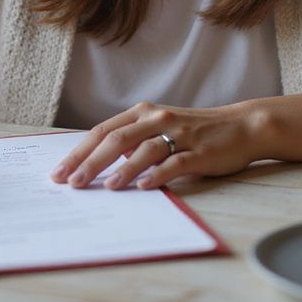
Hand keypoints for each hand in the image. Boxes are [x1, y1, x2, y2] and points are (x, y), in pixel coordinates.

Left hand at [50, 101, 264, 190]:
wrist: (242, 126)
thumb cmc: (196, 132)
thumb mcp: (160, 129)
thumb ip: (133, 142)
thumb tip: (100, 163)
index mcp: (143, 113)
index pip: (103, 131)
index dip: (79, 152)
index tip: (59, 172)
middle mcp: (158, 119)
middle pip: (117, 140)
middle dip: (90, 162)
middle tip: (71, 183)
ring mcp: (180, 134)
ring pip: (144, 150)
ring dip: (122, 170)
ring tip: (105, 188)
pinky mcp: (200, 151)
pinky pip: (175, 163)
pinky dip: (157, 175)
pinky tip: (143, 187)